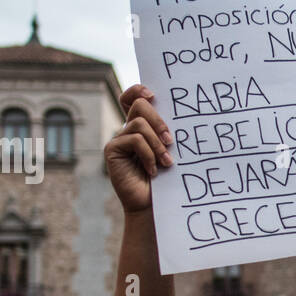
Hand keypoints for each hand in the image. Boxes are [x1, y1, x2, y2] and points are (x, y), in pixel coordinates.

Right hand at [104, 84, 173, 212]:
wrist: (153, 205)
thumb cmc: (166, 180)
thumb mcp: (170, 152)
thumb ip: (168, 133)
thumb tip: (183, 115)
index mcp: (142, 127)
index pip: (134, 98)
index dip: (139, 90)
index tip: (153, 95)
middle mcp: (129, 130)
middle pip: (139, 105)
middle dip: (159, 120)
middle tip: (170, 140)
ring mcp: (119, 139)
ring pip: (139, 123)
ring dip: (157, 143)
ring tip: (166, 162)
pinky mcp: (112, 150)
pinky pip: (134, 140)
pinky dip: (148, 154)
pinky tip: (153, 170)